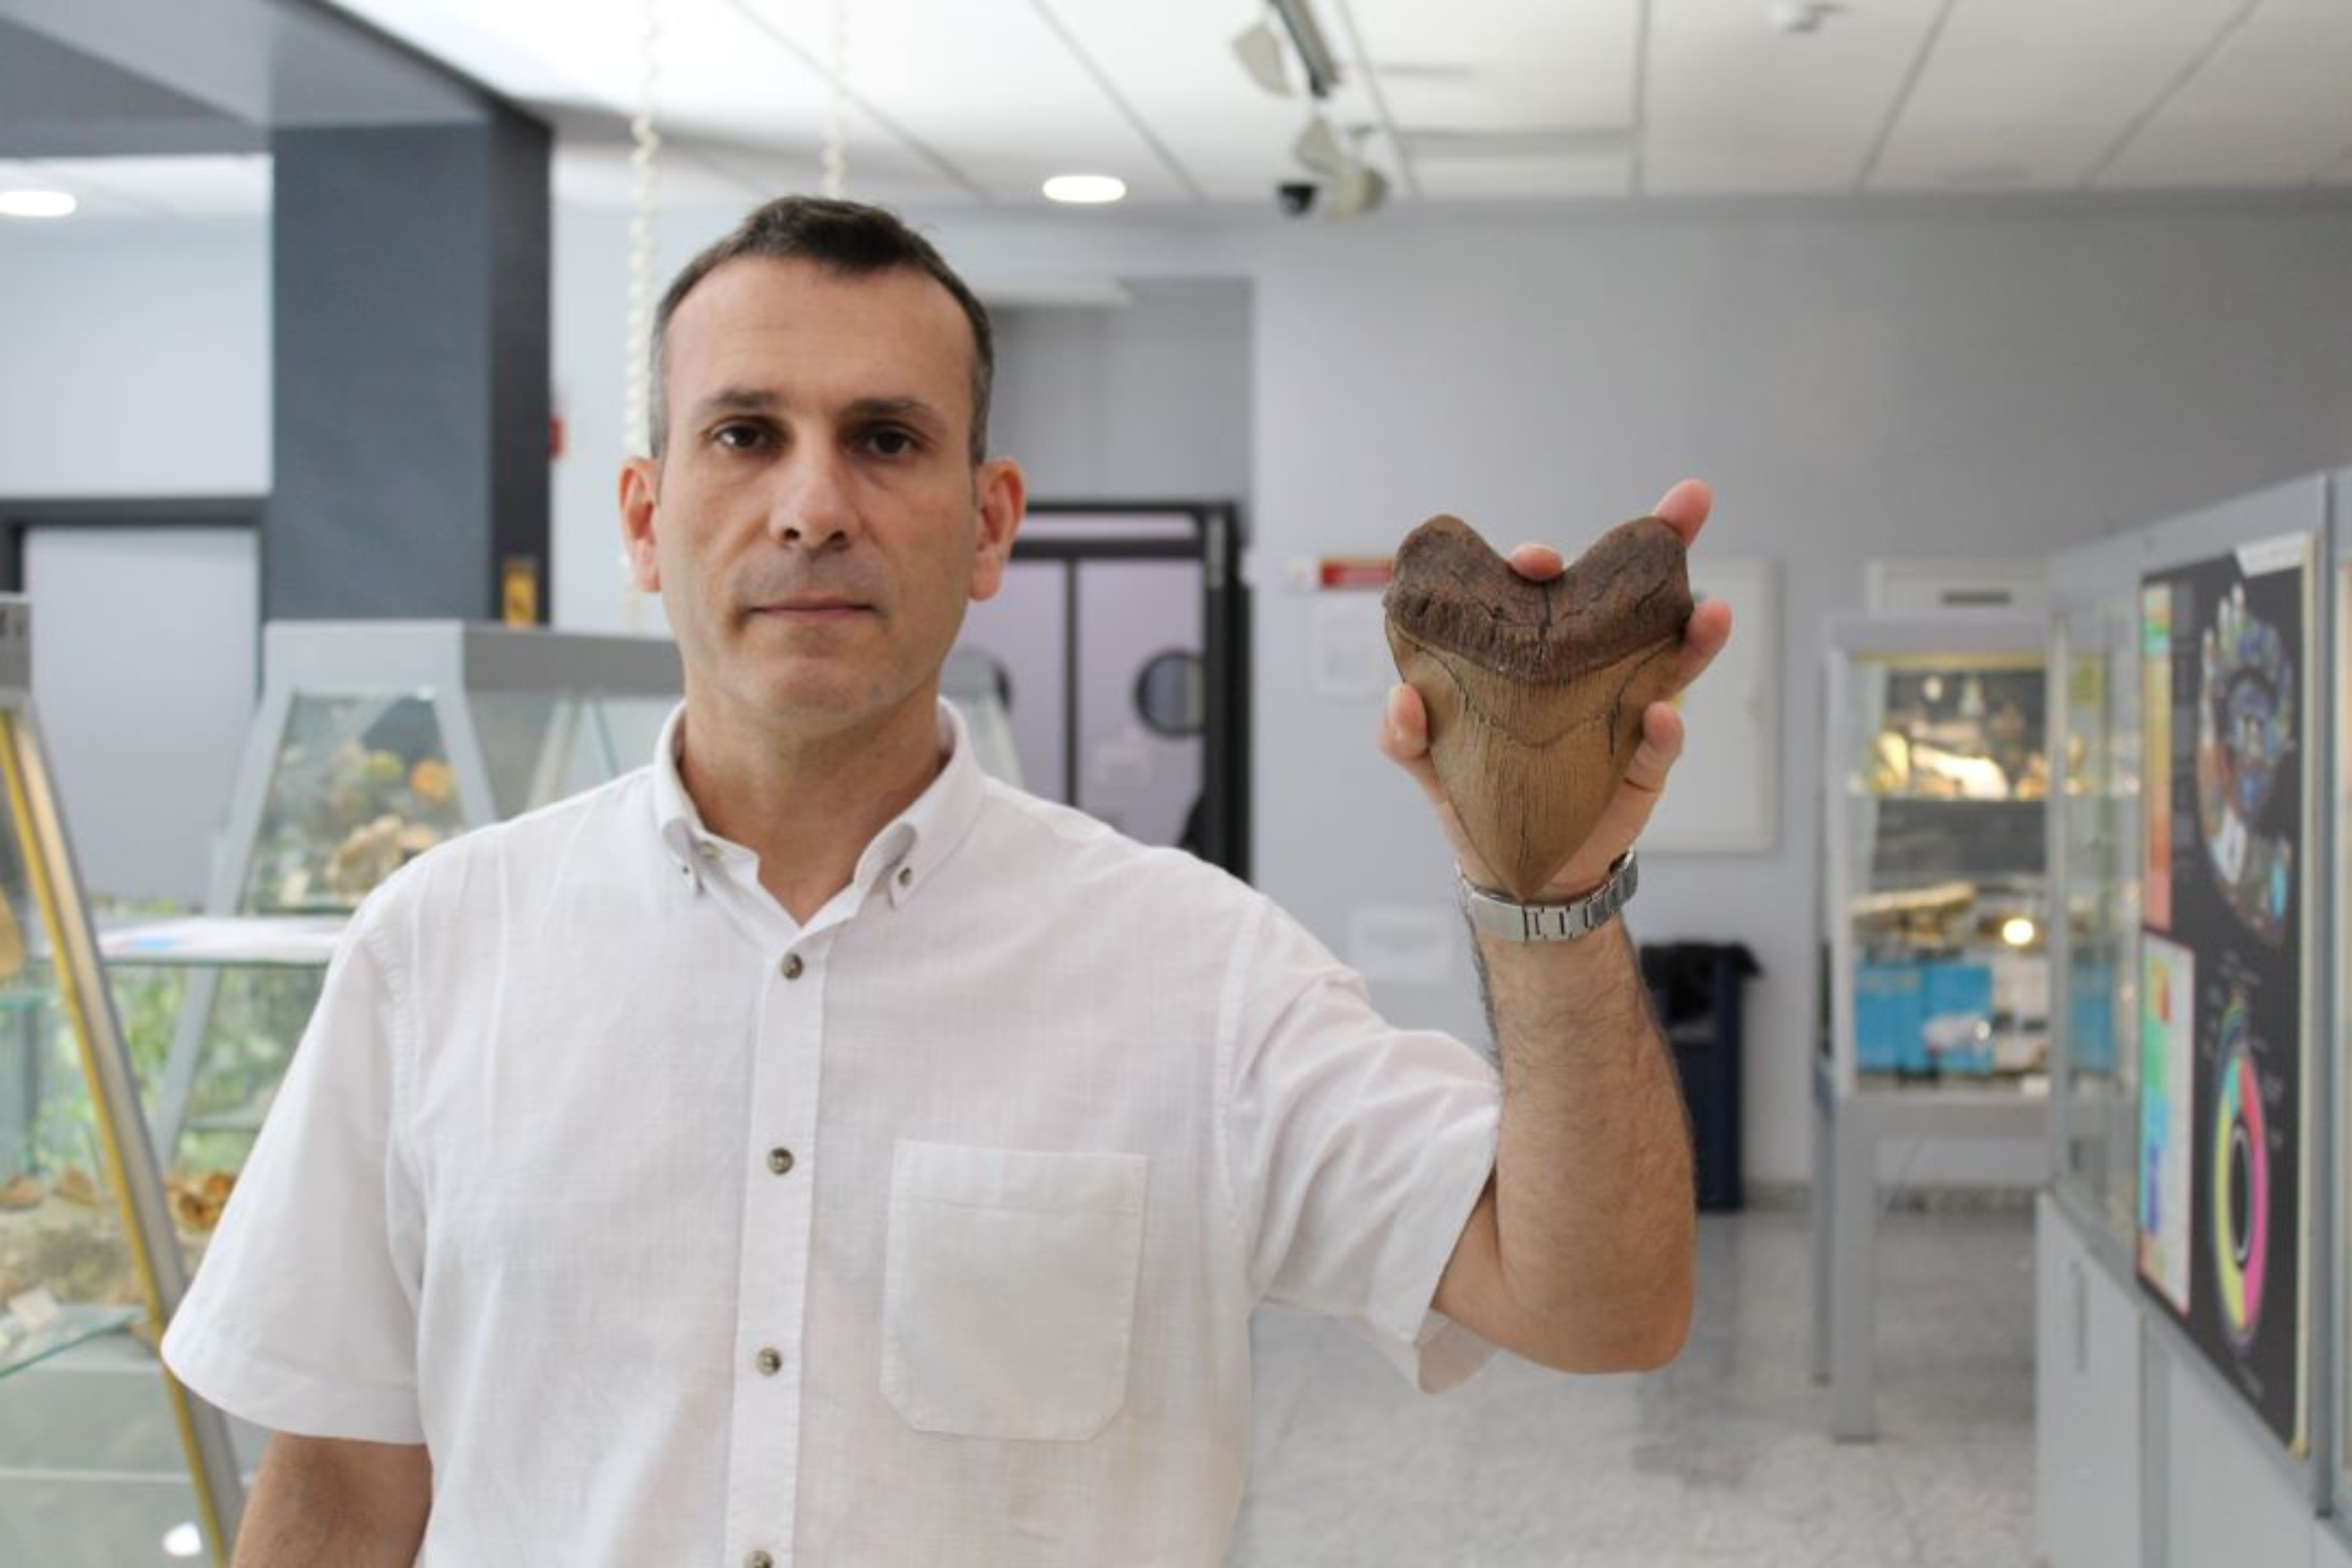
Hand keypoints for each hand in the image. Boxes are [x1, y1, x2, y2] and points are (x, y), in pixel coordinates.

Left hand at [1377, 478, 1733, 897]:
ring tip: (1715, 610)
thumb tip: (1402, 698)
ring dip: (1696, 629)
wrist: (1519, 868)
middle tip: (1674, 517)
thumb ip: (1405, 732)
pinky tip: (1662, 717)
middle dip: (1653, 550)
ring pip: (1669, 656)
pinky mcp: (1643, 760)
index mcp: (1529, 651)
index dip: (1538, 563)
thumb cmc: (1477, 795)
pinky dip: (1666, 731)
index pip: (1537, 590)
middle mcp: (1583, 666)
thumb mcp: (1428, 762)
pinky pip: (1663, 742)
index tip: (1537, 559)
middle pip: (1622, 599)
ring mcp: (1622, 707)